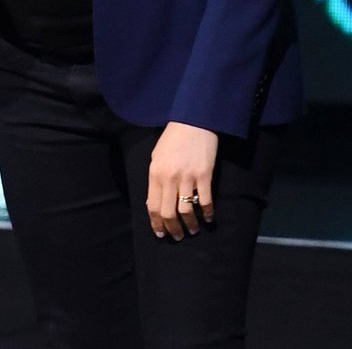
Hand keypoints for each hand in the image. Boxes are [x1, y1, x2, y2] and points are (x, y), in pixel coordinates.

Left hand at [146, 121, 217, 239]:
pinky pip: (205, 201)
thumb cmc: (173, 139)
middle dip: (172, 229)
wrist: (193, 122)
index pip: (152, 206)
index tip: (161, 234)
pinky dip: (206, 214)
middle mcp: (169, 178)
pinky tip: (207, 219)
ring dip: (190, 225)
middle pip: (168, 212)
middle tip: (177, 237)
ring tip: (192, 230)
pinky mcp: (204, 175)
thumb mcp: (157, 157)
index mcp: (155, 173)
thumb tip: (155, 203)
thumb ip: (156, 179)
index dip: (156, 223)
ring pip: (186, 211)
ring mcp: (187, 177)